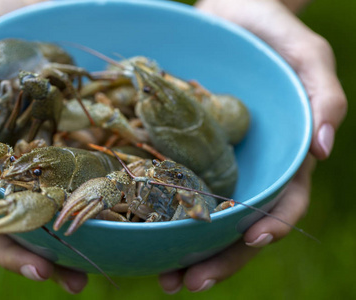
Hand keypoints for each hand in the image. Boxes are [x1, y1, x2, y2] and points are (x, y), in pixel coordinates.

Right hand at [0, 0, 86, 293]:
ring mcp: (32, 152)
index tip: (17, 249)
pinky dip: (80, 212)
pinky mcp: (64, 144)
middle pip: (4, 215)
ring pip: (37, 209)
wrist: (46, 5)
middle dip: (25, 251)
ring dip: (54, 247)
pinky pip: (70, 183)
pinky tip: (104, 233)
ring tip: (81, 276)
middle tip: (60, 277)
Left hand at [158, 0, 345, 292]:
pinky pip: (174, 186)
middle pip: (239, 225)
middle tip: (188, 284)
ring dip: (187, 251)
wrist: (227, 13)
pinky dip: (162, 214)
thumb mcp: (305, 52)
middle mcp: (248, 167)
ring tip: (163, 279)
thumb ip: (324, 94)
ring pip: (204, 218)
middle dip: (219, 259)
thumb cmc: (270, 30)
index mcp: (283, 155)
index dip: (271, 227)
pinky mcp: (185, 150)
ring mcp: (215, 162)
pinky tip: (142, 233)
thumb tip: (324, 148)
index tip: (249, 244)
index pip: (284, 202)